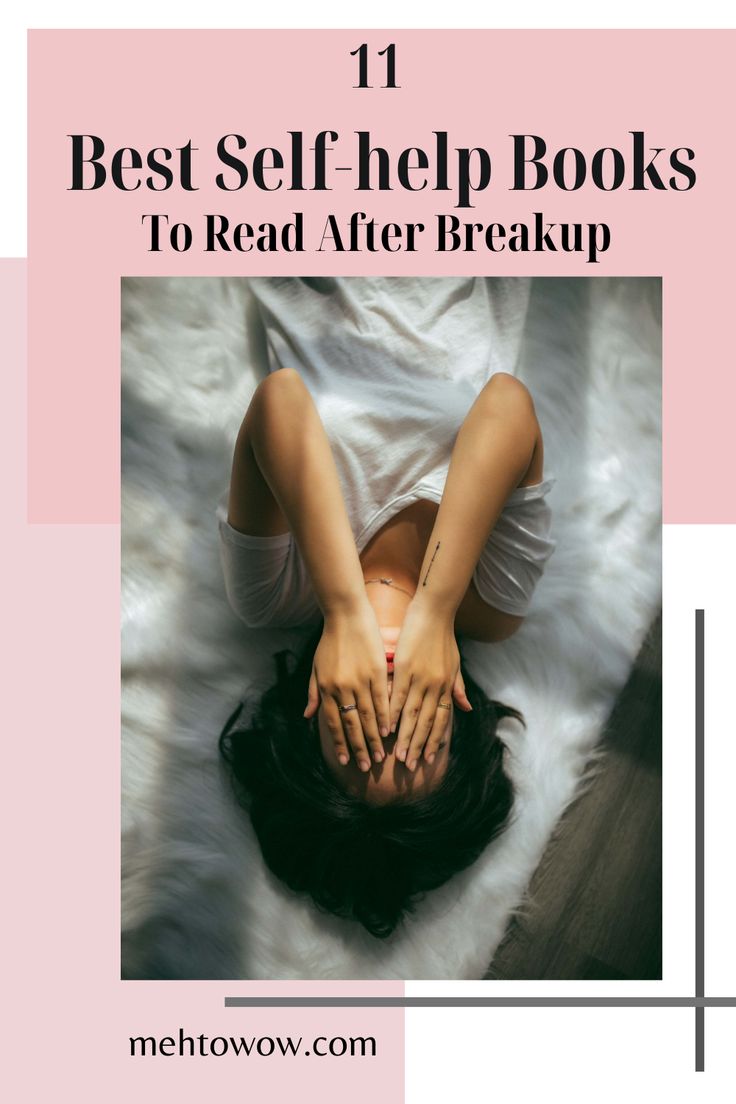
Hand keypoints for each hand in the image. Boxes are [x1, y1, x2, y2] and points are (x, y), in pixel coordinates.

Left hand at [303, 600, 390, 771]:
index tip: (344, 760)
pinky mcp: (376, 670)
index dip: (339, 742)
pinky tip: (390, 729)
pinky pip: (382, 698)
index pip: (332, 722)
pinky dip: (386, 715)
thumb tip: (308, 717)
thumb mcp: (316, 668)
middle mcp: (342, 687)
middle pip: (351, 724)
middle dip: (359, 747)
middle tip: (367, 766)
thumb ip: (313, 693)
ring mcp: (360, 679)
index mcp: (326, 687)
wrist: (346, 615)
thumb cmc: (329, 641)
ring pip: (368, 715)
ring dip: (374, 737)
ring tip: (381, 755)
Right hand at [389, 604, 471, 770]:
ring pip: (412, 714)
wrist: (435, 610)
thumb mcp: (455, 663)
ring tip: (397, 755)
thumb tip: (466, 709)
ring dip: (404, 736)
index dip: (434, 740)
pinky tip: (386, 726)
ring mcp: (420, 678)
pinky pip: (398, 695)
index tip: (428, 759)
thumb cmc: (444, 636)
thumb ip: (458, 688)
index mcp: (446, 686)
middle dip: (418, 746)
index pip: (441, 720)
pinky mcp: (405, 667)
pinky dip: (392, 712)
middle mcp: (435, 686)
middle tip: (410, 766)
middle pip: (426, 722)